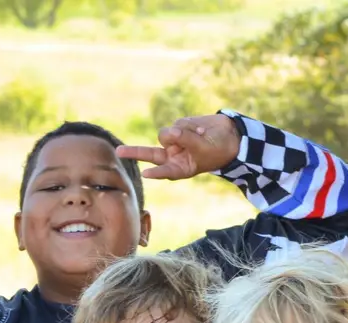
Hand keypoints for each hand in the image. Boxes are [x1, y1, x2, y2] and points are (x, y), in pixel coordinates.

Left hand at [117, 112, 241, 181]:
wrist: (229, 135)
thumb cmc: (218, 148)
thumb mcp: (202, 147)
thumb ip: (184, 139)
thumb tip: (168, 130)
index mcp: (179, 168)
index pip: (164, 170)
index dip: (156, 172)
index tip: (145, 174)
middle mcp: (173, 156)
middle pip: (150, 153)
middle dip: (134, 152)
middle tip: (118, 152)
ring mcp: (174, 142)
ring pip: (167, 133)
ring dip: (182, 132)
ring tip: (199, 135)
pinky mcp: (178, 128)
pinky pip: (177, 123)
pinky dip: (188, 125)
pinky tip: (200, 129)